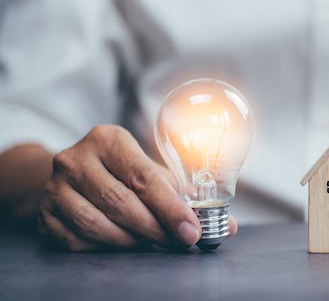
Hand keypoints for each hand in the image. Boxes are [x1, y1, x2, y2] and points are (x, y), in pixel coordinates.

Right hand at [37, 124, 236, 250]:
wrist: (70, 174)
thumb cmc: (121, 172)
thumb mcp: (149, 170)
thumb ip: (184, 194)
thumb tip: (226, 225)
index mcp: (108, 139)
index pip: (143, 177)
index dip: (170, 208)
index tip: (191, 231)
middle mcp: (76, 158)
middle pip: (121, 203)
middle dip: (156, 229)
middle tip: (178, 242)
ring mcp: (54, 187)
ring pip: (97, 224)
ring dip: (132, 241)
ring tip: (153, 244)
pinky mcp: (44, 214)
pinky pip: (77, 240)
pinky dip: (105, 248)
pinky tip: (123, 244)